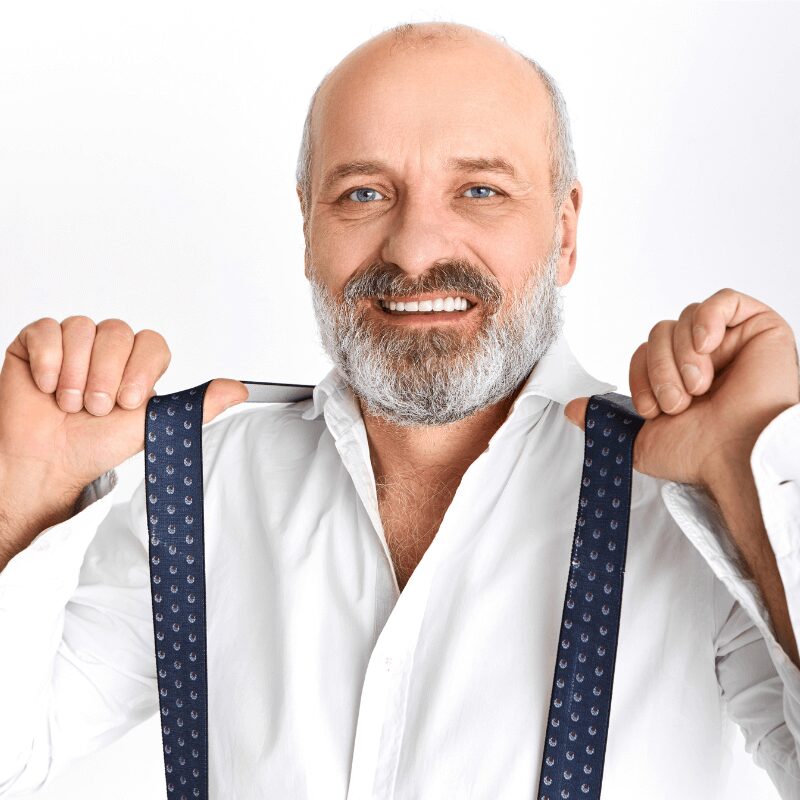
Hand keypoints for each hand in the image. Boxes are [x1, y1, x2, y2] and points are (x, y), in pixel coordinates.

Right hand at [0, 316, 247, 499]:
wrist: (49, 461)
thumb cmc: (97, 444)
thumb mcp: (154, 425)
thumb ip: (197, 405)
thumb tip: (239, 390)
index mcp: (137, 363)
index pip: (152, 342)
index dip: (140, 370)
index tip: (128, 402)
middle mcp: (107, 348)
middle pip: (116, 332)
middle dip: (105, 378)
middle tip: (96, 408)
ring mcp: (73, 343)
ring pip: (81, 328)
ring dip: (76, 375)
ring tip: (71, 403)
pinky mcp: (38, 342)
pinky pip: (46, 330)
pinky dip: (48, 363)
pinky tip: (47, 387)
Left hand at [563, 288, 799, 488]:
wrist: (737, 457)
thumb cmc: (699, 454)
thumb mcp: (638, 441)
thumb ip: (605, 419)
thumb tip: (573, 408)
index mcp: (680, 379)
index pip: (644, 353)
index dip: (640, 376)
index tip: (652, 409)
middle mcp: (706, 358)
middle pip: (659, 332)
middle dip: (659, 370)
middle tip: (677, 403)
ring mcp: (733, 342)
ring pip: (684, 319)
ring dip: (682, 357)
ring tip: (699, 388)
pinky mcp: (760, 328)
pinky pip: (723, 300)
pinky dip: (707, 319)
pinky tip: (707, 345)